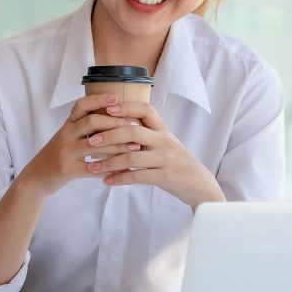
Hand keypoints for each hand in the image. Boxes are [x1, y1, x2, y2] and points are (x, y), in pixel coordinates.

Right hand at [15, 93, 145, 197]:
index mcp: (67, 124)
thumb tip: (116, 116)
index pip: (81, 105)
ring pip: (94, 145)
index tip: (117, 97)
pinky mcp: (66, 170)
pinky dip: (109, 169)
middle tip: (135, 124)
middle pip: (91, 122)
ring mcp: (65, 152)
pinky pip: (92, 169)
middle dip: (115, 122)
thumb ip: (85, 127)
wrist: (36, 177)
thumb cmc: (59, 154)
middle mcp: (65, 135)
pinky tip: (123, 170)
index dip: (99, 99)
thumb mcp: (68, 136)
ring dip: (118, 146)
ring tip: (135, 147)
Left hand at [82, 100, 225, 209]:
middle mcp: (165, 141)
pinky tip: (107, 181)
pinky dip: (119, 179)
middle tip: (91, 140)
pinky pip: (138, 177)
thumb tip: (119, 126)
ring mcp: (165, 159)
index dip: (126, 107)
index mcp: (164, 130)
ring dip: (109, 162)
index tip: (106, 109)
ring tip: (92, 167)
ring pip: (132, 156)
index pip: (145, 109)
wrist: (200, 185)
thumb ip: (148, 134)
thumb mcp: (166, 144)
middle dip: (109, 135)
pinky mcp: (165, 177)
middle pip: (133, 131)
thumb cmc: (178, 163)